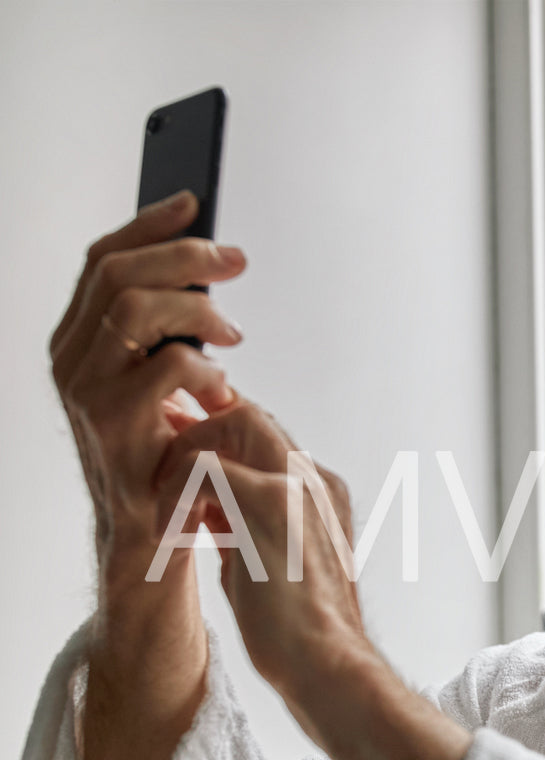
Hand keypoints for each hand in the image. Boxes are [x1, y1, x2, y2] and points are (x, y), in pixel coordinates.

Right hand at [49, 190, 246, 583]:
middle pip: (119, 271)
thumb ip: (171, 333)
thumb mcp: (165, 384)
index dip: (149, 224)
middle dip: (184, 255)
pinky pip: (164, 364)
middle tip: (236, 261)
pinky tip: (224, 388)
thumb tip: (210, 269)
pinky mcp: (109, 421)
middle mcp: (70, 357)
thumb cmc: (165, 456)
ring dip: (196, 307)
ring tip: (233, 334)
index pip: (104, 259)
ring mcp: (84, 388)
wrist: (150, 534)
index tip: (195, 202)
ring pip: (136, 306)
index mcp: (78, 339)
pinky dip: (204, 368)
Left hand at [151, 399, 374, 724]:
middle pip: (249, 413)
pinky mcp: (273, 504)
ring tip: (168, 503)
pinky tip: (172, 530)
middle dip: (195, 430)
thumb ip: (245, 523)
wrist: (327, 665)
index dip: (215, 435)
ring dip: (186, 454)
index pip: (263, 433)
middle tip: (159, 462)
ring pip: (234, 422)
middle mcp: (316, 480)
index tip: (178, 462)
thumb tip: (206, 506)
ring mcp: (300, 486)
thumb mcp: (268, 560)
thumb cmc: (298, 629)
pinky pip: (207, 465)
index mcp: (320, 493)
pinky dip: (178, 491)